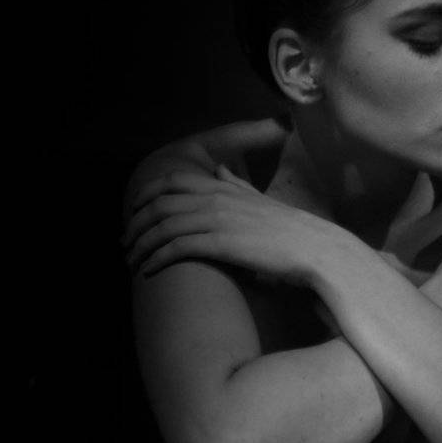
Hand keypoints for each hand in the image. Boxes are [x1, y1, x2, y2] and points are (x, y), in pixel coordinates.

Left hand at [122, 164, 347, 285]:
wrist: (315, 249)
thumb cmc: (290, 232)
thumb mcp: (259, 201)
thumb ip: (236, 186)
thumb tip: (219, 172)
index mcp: (222, 187)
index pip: (172, 182)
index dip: (146, 196)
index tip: (134, 213)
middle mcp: (215, 199)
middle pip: (159, 204)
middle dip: (136, 223)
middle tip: (126, 243)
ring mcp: (217, 220)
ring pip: (163, 226)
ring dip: (142, 245)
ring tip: (132, 261)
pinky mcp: (220, 243)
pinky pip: (177, 247)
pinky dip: (157, 257)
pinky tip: (149, 270)